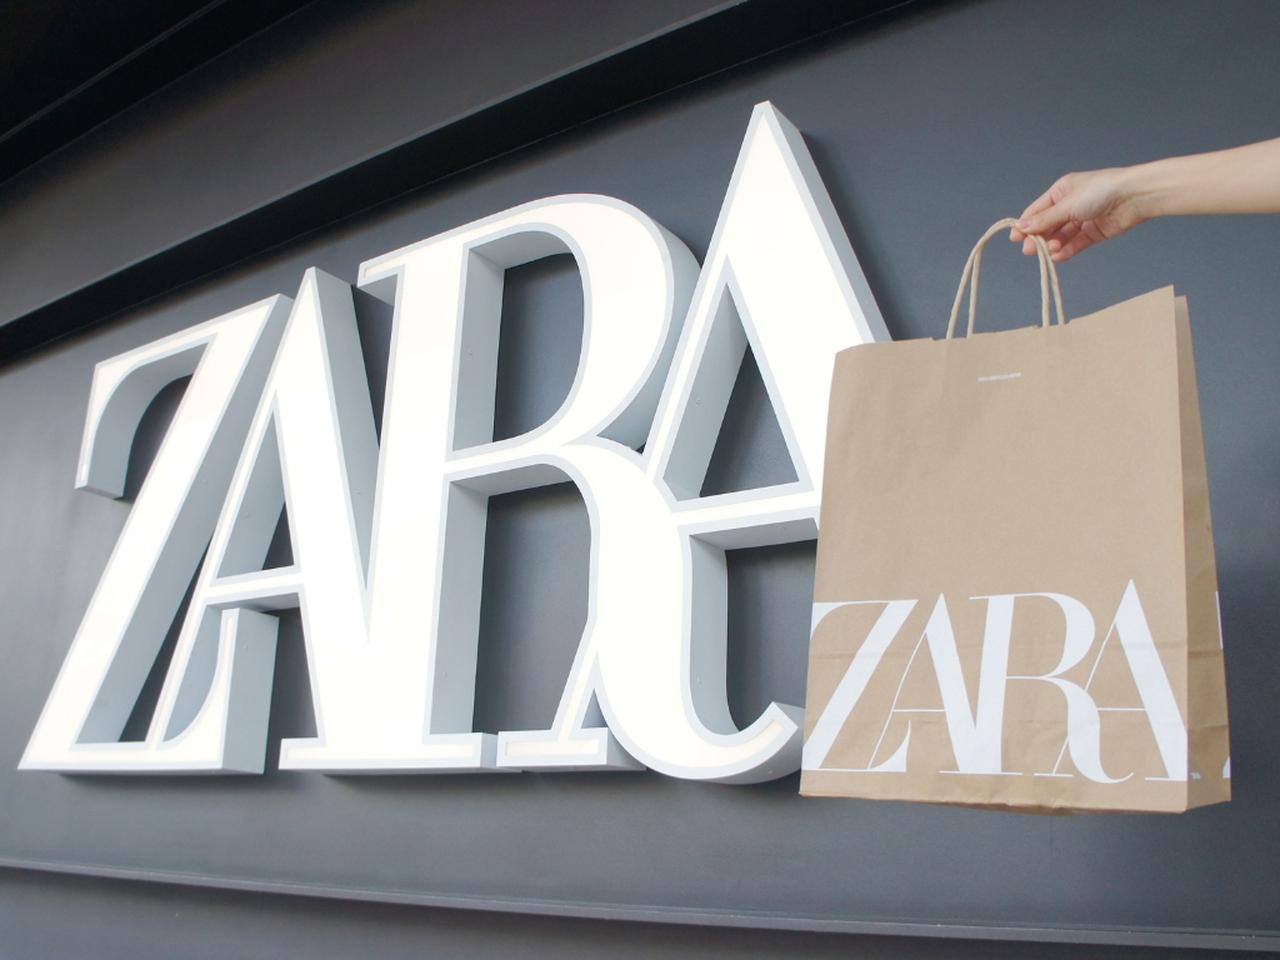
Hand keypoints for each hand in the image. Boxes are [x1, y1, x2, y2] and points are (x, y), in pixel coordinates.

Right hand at [1009, 168, 1146, 261]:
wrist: (1134, 197)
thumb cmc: (1100, 191)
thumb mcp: (1067, 205)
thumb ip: (1044, 220)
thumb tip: (1021, 227)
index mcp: (1061, 191)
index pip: (1037, 210)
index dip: (1026, 224)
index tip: (1016, 239)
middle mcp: (1070, 205)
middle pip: (1048, 225)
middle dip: (1039, 238)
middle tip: (1030, 251)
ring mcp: (1083, 220)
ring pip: (1062, 236)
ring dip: (1054, 245)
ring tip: (1050, 251)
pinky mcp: (1094, 233)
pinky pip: (1076, 243)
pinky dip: (1067, 250)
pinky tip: (1059, 256)